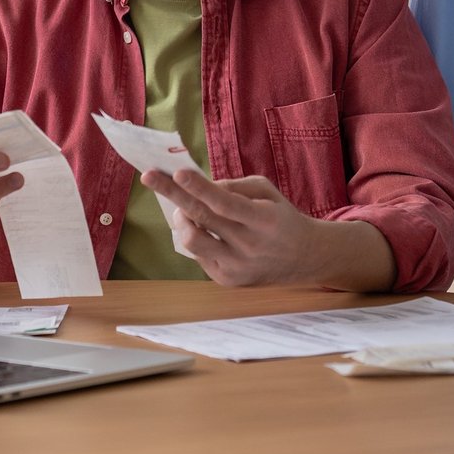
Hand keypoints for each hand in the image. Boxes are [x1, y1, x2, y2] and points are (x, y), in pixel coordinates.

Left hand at [141, 170, 322, 286]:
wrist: (304, 258)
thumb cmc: (281, 218)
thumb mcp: (268, 192)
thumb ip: (235, 186)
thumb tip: (201, 187)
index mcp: (264, 220)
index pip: (226, 203)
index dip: (200, 188)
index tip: (178, 173)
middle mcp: (250, 246)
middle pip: (202, 219)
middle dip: (173, 195)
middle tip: (149, 177)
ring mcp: (237, 267)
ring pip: (193, 241)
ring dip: (182, 219)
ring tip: (184, 209)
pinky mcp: (227, 281)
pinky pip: (199, 254)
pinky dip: (197, 236)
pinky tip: (208, 231)